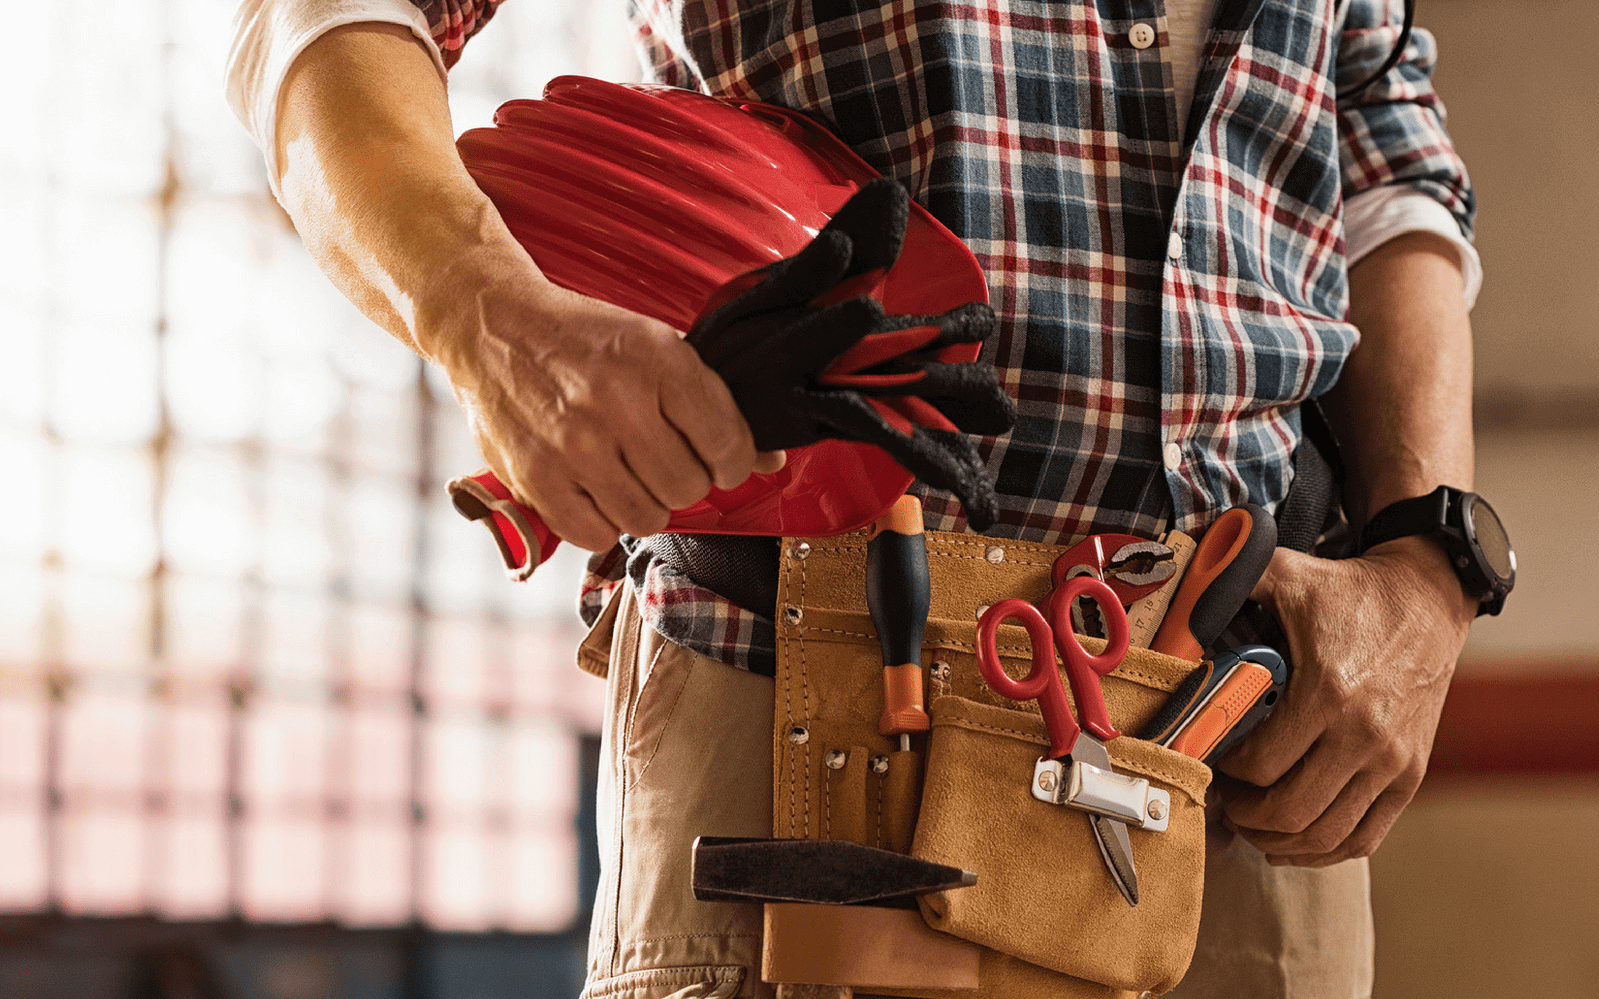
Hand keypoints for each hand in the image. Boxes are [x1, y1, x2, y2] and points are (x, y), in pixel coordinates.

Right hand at [428, 257, 784, 552]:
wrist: (493, 327)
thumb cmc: (583, 340)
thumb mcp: (655, 346)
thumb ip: (712, 403)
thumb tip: (769, 462)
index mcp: (657, 359)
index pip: (727, 444)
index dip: (733, 462)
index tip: (719, 460)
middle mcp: (616, 401)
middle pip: (689, 487)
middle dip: (685, 481)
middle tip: (662, 462)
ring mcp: (574, 444)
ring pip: (647, 518)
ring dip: (643, 504)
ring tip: (625, 473)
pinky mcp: (537, 478)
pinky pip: (596, 535)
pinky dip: (602, 522)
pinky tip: (594, 490)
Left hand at [1215, 535, 1475, 866]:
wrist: (1427, 599)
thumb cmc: (1351, 591)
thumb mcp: (1287, 574)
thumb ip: (1230, 580)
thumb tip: (1178, 592)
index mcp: (1329, 693)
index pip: (1260, 764)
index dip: (1224, 772)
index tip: (1208, 759)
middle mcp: (1365, 736)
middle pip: (1291, 811)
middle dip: (1245, 815)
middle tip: (1222, 799)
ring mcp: (1392, 763)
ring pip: (1325, 835)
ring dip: (1278, 840)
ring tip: (1251, 822)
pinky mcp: (1409, 776)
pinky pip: (1364, 838)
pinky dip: (1323, 850)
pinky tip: (1292, 839)